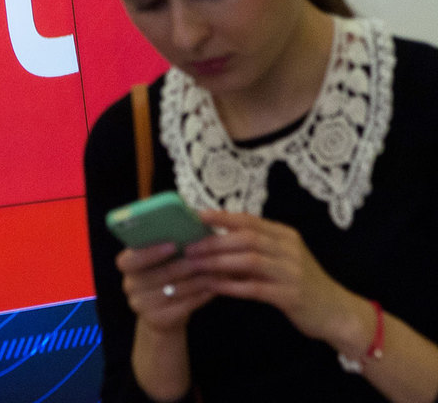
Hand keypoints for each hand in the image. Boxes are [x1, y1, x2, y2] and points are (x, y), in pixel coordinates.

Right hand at [116, 242, 214, 333]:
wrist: (165, 313)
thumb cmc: (167, 275)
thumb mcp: (162, 259)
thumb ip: (170, 244)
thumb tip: (192, 226)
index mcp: (127, 264)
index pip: (129, 259)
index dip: (150, 253)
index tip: (173, 245)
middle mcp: (129, 285)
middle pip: (157, 275)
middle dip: (184, 266)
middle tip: (206, 258)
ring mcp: (141, 305)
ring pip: (173, 291)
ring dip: (197, 281)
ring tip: (215, 272)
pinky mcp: (156, 320)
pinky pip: (182, 307)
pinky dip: (200, 297)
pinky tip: (213, 289)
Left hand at [185, 210, 354, 342]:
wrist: (336, 311)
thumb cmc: (301, 282)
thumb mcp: (281, 258)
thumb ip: (255, 248)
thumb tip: (214, 240)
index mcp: (285, 235)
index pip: (249, 220)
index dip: (222, 217)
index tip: (196, 214)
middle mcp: (290, 249)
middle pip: (247, 238)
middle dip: (214, 242)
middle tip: (189, 247)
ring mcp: (292, 272)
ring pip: (250, 260)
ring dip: (219, 262)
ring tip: (196, 265)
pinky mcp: (291, 296)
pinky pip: (255, 288)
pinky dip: (232, 286)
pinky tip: (213, 286)